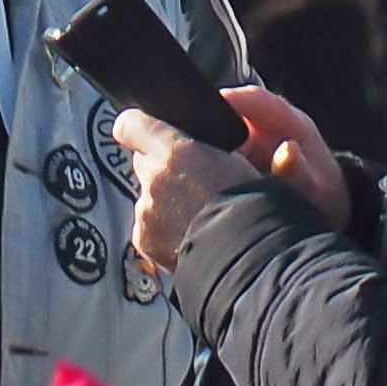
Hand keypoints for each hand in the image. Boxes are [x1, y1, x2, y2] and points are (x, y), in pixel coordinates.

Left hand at [112, 98, 336, 275]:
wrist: (247, 261)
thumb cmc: (253, 212)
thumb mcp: (243, 164)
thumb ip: (210, 149)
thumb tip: (209, 144)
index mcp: (176, 152)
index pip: (133, 124)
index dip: (141, 127)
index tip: (144, 132)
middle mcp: (153, 179)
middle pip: (144, 162)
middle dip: (163, 170)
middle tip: (193, 184)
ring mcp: (146, 213)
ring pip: (148, 197)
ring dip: (165, 204)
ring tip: (197, 217)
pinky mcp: (146, 241)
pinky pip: (149, 228)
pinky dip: (163, 232)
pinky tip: (189, 236)